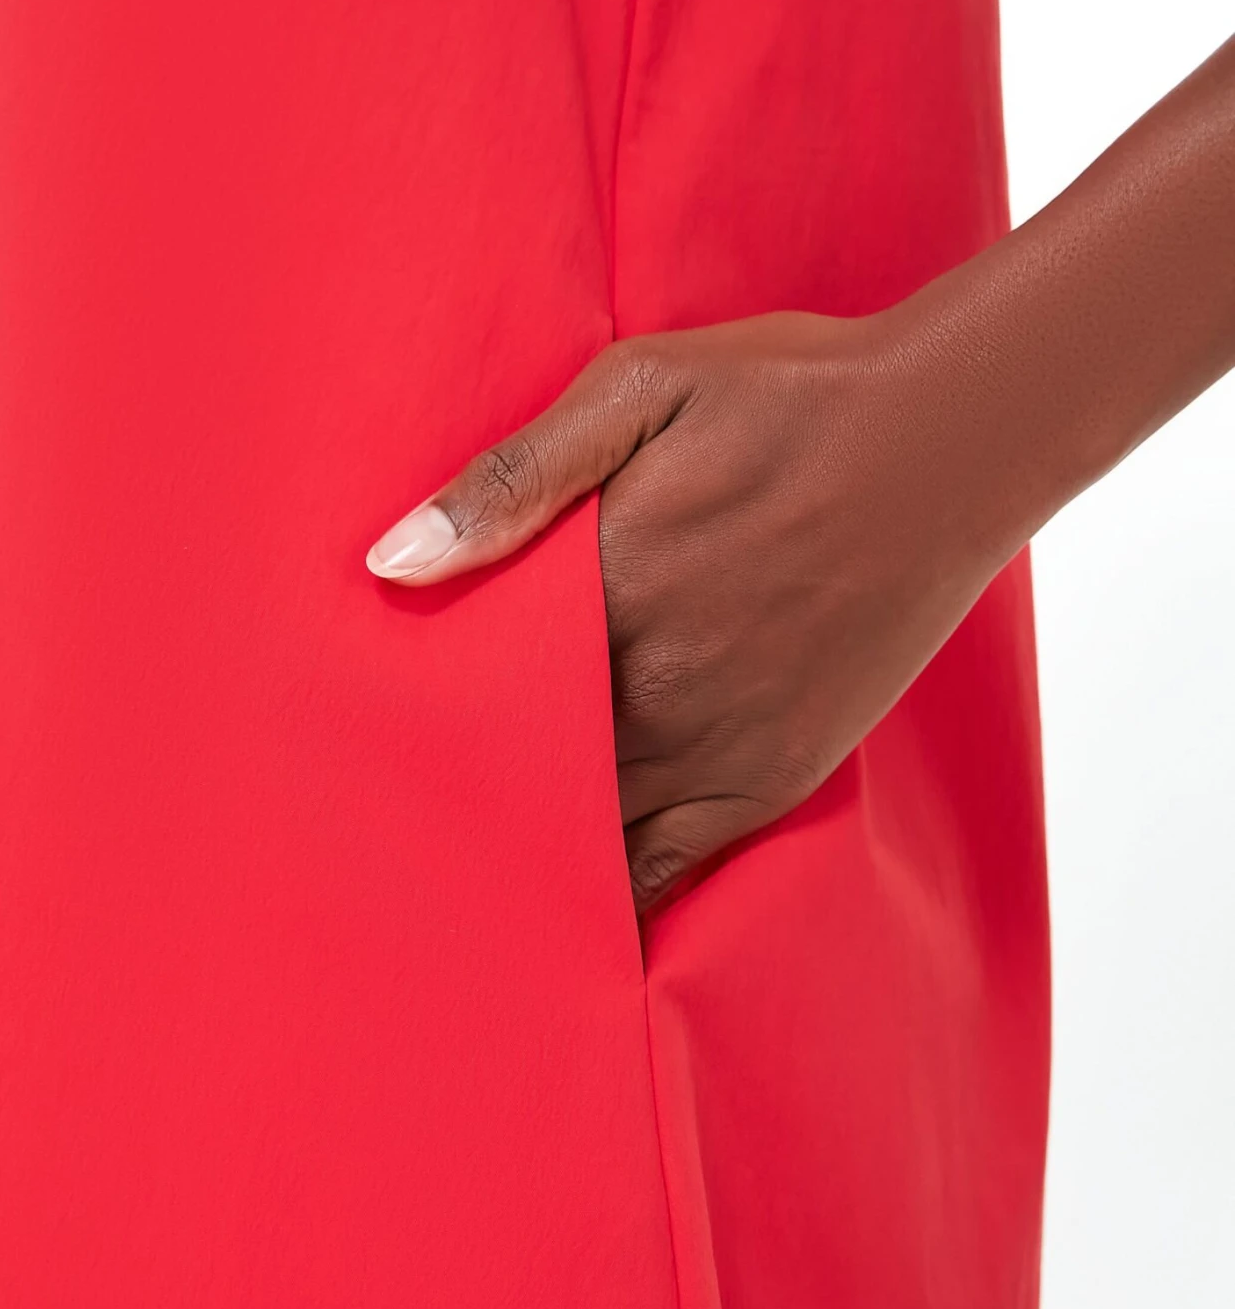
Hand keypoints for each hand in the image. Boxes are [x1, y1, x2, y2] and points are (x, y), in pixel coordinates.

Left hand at [366, 305, 1024, 913]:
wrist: (952, 437)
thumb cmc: (790, 396)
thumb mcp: (642, 388)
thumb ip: (517, 476)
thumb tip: (393, 559)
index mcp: (602, 590)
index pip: (470, 690)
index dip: (414, 721)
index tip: (355, 747)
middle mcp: (652, 684)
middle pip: (516, 771)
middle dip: (454, 796)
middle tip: (376, 837)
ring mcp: (715, 741)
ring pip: (586, 831)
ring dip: (522, 853)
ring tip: (451, 890)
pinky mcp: (771, 773)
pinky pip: (672, 865)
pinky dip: (615, 894)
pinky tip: (568, 920)